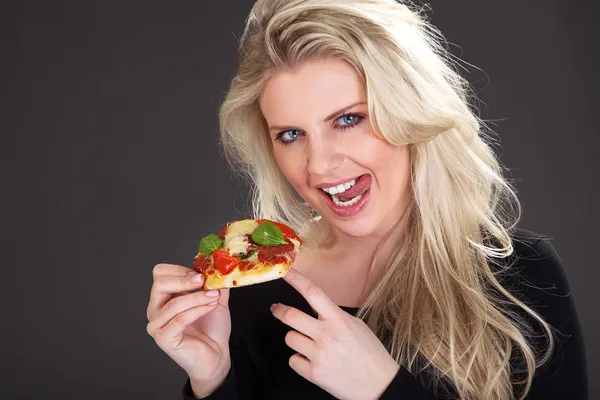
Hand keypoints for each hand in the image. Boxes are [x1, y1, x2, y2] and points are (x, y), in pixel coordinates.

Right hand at [146, 263, 231, 384]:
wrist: (217, 354)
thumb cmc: (211, 328)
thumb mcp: (214, 298)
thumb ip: (214, 282)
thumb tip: (218, 265)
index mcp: (163, 297)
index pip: (160, 273)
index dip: (179, 270)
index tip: (199, 274)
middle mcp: (155, 309)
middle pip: (159, 284)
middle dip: (183, 280)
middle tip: (203, 281)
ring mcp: (157, 325)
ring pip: (173, 303)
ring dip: (197, 297)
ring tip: (214, 297)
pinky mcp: (164, 338)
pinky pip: (179, 319)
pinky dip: (197, 310)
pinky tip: (210, 307)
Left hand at [270, 268, 399, 399]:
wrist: (379, 384)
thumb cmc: (370, 354)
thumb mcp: (356, 325)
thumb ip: (334, 315)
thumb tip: (315, 307)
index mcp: (338, 320)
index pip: (313, 292)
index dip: (296, 279)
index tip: (284, 272)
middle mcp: (327, 335)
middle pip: (291, 316)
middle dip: (279, 311)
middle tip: (276, 309)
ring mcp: (319, 355)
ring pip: (290, 338)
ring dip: (296, 339)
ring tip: (309, 345)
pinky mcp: (314, 374)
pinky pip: (293, 361)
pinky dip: (300, 361)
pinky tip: (313, 361)